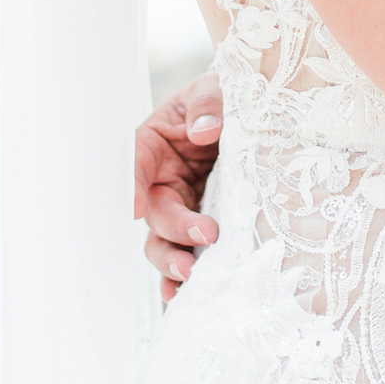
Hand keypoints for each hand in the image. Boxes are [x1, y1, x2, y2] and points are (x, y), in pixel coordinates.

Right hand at [135, 72, 222, 300]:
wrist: (253, 114)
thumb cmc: (224, 95)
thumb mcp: (215, 88)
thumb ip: (208, 104)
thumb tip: (203, 130)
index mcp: (154, 143)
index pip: (135, 161)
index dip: (131, 184)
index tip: (134, 207)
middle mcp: (160, 179)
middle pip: (155, 210)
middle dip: (175, 228)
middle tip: (205, 234)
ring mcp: (179, 205)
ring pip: (163, 239)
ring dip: (172, 259)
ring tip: (189, 274)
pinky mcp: (198, 223)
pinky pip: (183, 252)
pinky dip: (179, 276)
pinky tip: (182, 295)